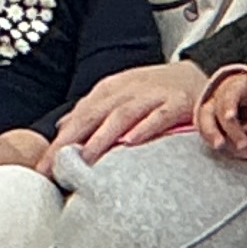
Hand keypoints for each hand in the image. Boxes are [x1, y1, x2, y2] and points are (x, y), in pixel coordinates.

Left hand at [60, 57, 211, 158]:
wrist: (204, 79)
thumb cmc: (159, 93)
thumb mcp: (122, 97)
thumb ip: (94, 111)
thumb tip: (61, 127)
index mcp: (111, 90)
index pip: (80, 117)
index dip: (59, 142)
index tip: (42, 168)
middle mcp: (129, 90)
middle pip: (94, 115)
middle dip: (71, 142)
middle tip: (54, 168)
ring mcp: (155, 95)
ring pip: (122, 115)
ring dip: (102, 138)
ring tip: (85, 159)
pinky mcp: (179, 103)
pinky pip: (160, 116)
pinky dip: (145, 127)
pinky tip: (132, 143)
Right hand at [189, 66, 246, 155]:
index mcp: (235, 86)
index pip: (229, 95)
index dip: (228, 106)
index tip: (230, 117)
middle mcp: (218, 93)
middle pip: (212, 108)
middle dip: (218, 125)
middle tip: (231, 142)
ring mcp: (210, 105)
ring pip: (202, 117)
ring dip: (209, 133)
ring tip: (219, 146)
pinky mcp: (206, 117)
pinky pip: (201, 125)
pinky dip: (206, 136)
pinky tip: (216, 146)